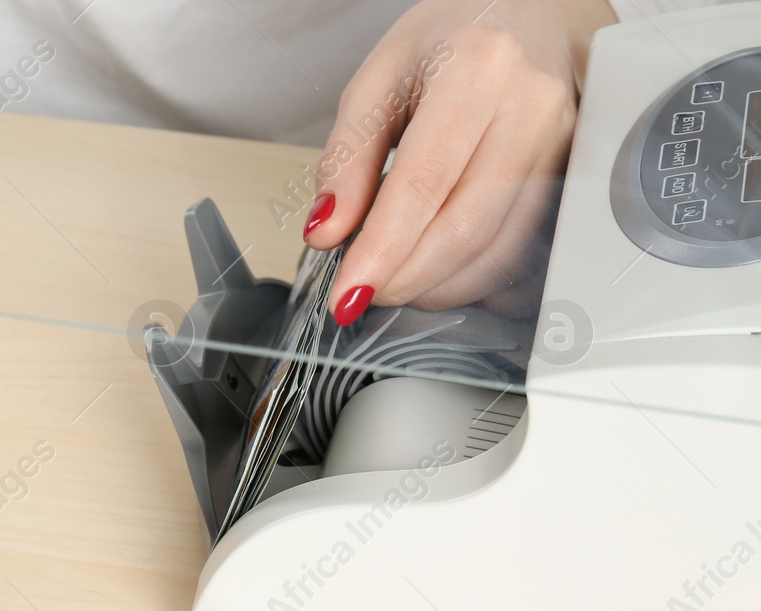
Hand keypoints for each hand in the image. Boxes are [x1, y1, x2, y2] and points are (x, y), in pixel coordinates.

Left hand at [304, 0, 615, 320]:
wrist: (523, 16)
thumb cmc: (447, 44)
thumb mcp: (375, 82)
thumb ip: (346, 159)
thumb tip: (326, 231)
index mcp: (477, 68)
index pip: (422, 183)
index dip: (382, 250)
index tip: (347, 293)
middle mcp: (530, 105)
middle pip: (466, 225)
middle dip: (406, 277)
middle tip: (362, 295)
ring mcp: (561, 142)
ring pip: (500, 248)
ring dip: (439, 285)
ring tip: (394, 282)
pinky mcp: (571, 174)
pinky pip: (526, 250)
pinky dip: (476, 280)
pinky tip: (439, 275)